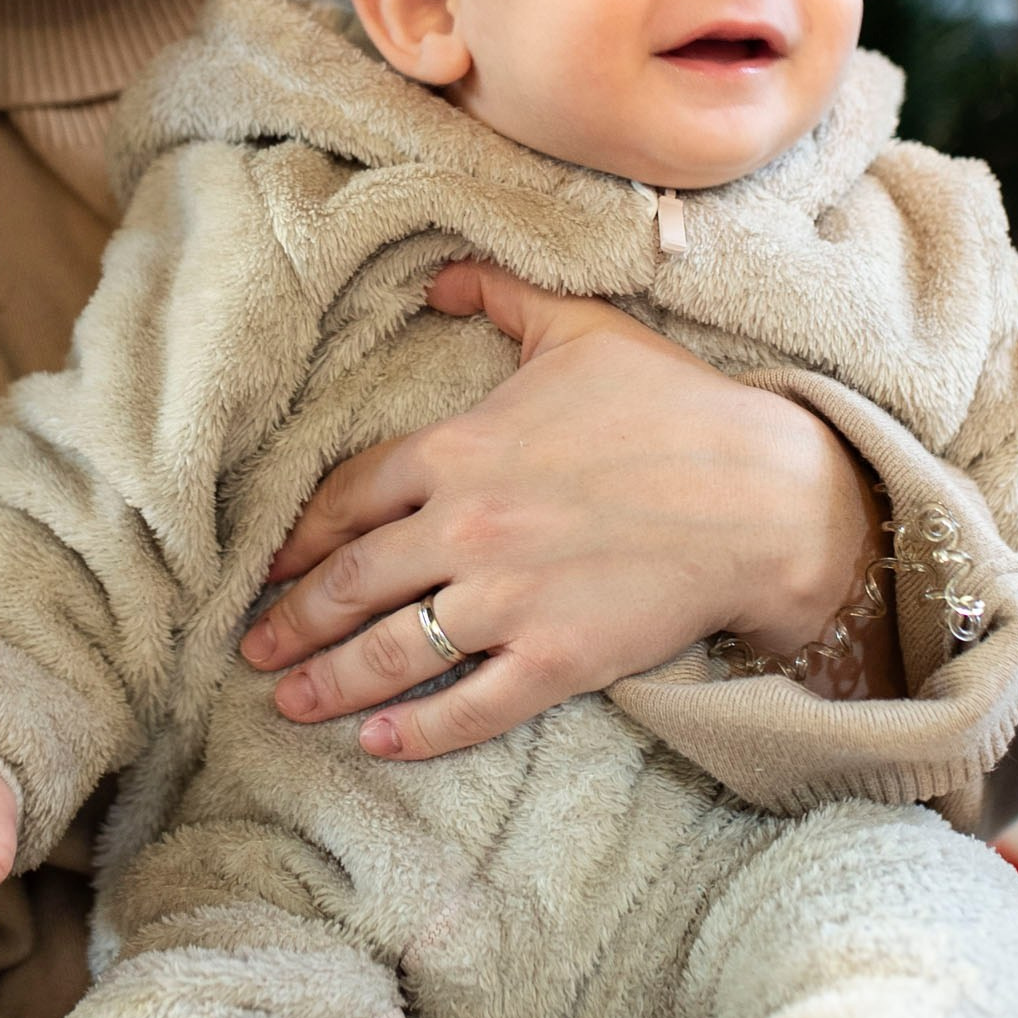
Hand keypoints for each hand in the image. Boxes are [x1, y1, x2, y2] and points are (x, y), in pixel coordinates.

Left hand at [239, 259, 890, 759]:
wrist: (765, 495)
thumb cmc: (677, 406)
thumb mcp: (583, 328)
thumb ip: (502, 296)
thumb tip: (442, 273)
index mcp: (460, 450)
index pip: (349, 498)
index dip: (301, 537)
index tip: (269, 565)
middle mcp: (466, 527)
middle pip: (351, 582)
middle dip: (292, 620)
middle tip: (253, 645)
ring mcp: (506, 599)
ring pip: (391, 650)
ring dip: (330, 681)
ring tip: (287, 701)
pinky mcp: (553, 659)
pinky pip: (467, 705)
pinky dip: (416, 731)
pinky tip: (377, 744)